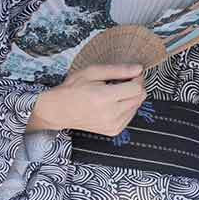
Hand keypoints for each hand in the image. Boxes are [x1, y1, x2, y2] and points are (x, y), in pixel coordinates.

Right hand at [26, 64, 145, 135]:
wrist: (59, 110)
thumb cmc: (72, 89)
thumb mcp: (92, 72)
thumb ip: (118, 70)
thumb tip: (138, 69)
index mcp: (104, 98)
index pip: (136, 88)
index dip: (137, 78)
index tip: (132, 74)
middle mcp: (111, 114)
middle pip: (139, 98)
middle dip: (136, 87)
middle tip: (123, 81)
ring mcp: (113, 125)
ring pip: (137, 107)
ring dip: (131, 97)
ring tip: (114, 93)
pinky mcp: (113, 131)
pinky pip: (130, 116)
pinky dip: (126, 108)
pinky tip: (113, 103)